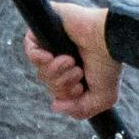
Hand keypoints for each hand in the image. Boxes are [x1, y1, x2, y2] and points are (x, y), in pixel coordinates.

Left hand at [24, 2, 117, 120]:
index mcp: (76, 71)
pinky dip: (38, 57)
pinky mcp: (46, 29)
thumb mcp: (101, 98)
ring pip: (40, 69)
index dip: (65, 95)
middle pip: (48, 82)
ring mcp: (54, 43)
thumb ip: (80, 110)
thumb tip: (55, 106)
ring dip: (55, 70)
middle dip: (61, 83)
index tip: (80, 88)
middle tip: (78, 72)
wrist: (109, 39)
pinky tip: (50, 57)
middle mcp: (64, 57)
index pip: (57, 90)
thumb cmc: (109, 63)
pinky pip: (30, 47)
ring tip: (71, 61)